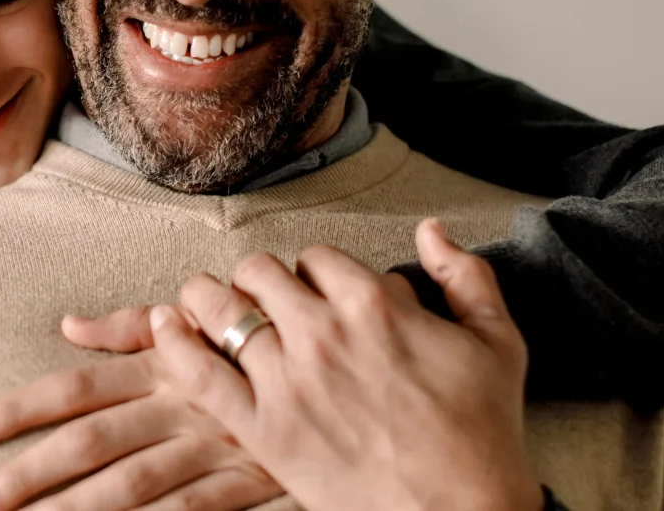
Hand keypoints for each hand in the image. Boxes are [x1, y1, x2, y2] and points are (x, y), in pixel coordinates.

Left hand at [0, 312, 280, 510]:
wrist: (343, 365)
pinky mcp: (247, 482)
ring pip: (132, 485)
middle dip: (30, 473)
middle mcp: (177, 403)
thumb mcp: (192, 323)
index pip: (78, 386)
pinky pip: (195, 510)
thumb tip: (67, 325)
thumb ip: (128, 327)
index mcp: (159, 363)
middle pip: (91, 443)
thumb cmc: (254, 340)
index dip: (23, 407)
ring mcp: (212, 446)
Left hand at [149, 219, 543, 510]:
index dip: (312, 271)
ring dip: (207, 299)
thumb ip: (465, 274)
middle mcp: (323, 333)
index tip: (314, 291)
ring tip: (203, 302)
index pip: (316, 257)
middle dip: (257, 280)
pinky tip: (166, 327)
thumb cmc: (483, 434)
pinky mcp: (263, 429)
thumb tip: (431, 230)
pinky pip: (200, 373)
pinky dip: (176, 344)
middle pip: (260, 273)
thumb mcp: (497, 342)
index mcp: (374, 305)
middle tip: (259, 300)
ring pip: (220, 309)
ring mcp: (288, 381)